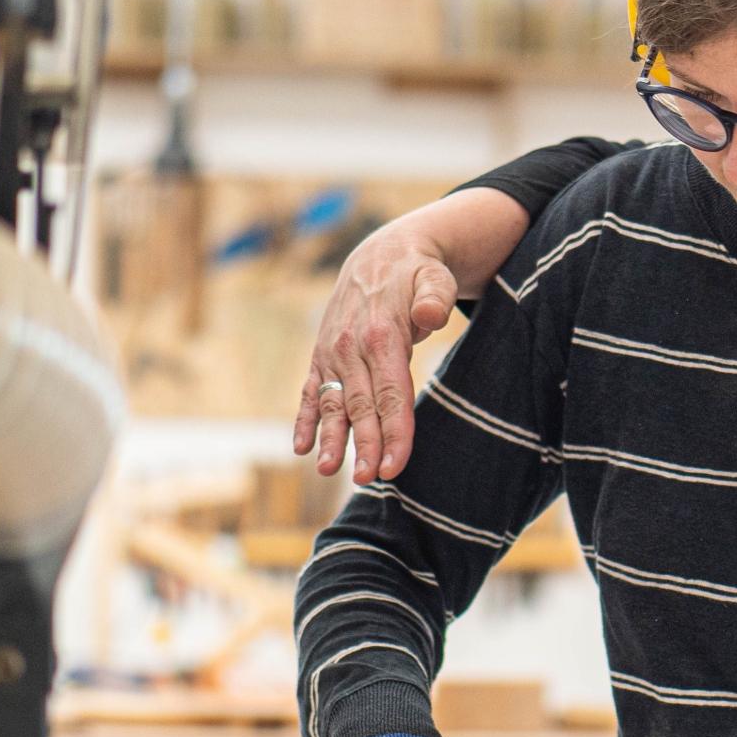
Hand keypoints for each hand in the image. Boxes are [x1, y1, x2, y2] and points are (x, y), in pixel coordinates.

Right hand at [293, 219, 458, 483]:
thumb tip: (431, 316)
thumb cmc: (418, 272)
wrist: (380, 255)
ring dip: (331, 438)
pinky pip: (312, 391)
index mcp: (382, 334)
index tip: (396, 466)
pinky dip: (306, 418)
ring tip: (328, 471)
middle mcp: (351, 346)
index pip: (391, 393)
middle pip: (361, 405)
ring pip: (333, 403)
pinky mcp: (323, 356)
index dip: (394, 431)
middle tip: (369, 480)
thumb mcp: (435, 276)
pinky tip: (301, 447)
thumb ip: (435, 297)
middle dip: (365, 445)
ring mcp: (333, 353)